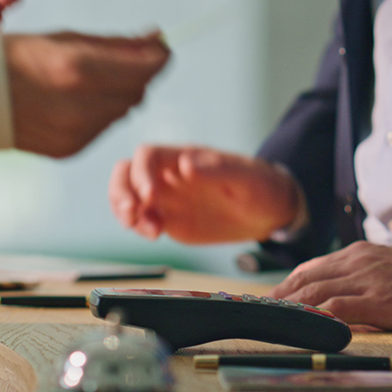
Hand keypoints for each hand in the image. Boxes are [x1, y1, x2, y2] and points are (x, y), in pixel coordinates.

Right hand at [5, 31, 169, 157]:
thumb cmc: (14, 57)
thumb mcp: (64, 39)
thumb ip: (115, 44)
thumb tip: (156, 39)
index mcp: (80, 69)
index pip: (147, 67)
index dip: (159, 56)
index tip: (159, 46)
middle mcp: (83, 106)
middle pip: (138, 91)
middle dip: (137, 73)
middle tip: (124, 58)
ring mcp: (77, 133)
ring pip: (121, 111)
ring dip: (118, 93)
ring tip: (88, 78)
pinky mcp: (70, 150)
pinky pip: (101, 128)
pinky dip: (98, 113)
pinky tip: (73, 100)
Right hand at [110, 146, 300, 242]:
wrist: (271, 211)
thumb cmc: (262, 187)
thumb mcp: (247, 179)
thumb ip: (218, 171)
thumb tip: (186, 164)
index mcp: (185, 157)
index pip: (147, 155)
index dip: (140, 173)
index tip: (149, 196)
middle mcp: (170, 175)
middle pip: (127, 173)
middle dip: (120, 192)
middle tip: (131, 215)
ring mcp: (168, 198)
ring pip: (129, 196)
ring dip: (125, 211)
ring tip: (147, 231)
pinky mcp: (171, 219)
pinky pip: (142, 219)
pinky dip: (139, 227)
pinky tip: (154, 235)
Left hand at [269, 242, 391, 330]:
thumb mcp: (387, 269)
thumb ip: (361, 280)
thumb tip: (337, 302)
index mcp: (358, 255)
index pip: (311, 268)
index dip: (287, 285)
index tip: (270, 300)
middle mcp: (356, 263)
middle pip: (306, 279)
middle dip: (279, 297)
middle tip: (259, 314)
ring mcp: (365, 280)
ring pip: (315, 292)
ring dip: (288, 308)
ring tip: (269, 322)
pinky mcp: (377, 300)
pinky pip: (337, 309)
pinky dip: (314, 317)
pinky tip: (301, 327)